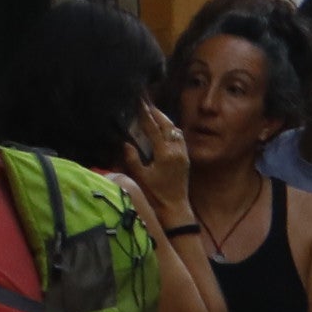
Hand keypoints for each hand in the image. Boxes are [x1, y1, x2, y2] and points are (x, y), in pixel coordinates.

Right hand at [125, 104, 191, 219]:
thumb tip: (126, 143)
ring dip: (165, 120)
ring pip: (176, 130)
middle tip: (147, 103)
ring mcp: (183, 154)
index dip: (145, 115)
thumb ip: (132, 159)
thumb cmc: (155, 194)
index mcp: (164, 154)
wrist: (174, 207)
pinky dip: (171, 130)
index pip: (154, 129)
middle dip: (157, 113)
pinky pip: (179, 138)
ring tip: (154, 113)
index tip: (139, 103)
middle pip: (168, 125)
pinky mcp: (185, 158)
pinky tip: (164, 129)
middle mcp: (176, 151)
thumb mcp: (140, 177)